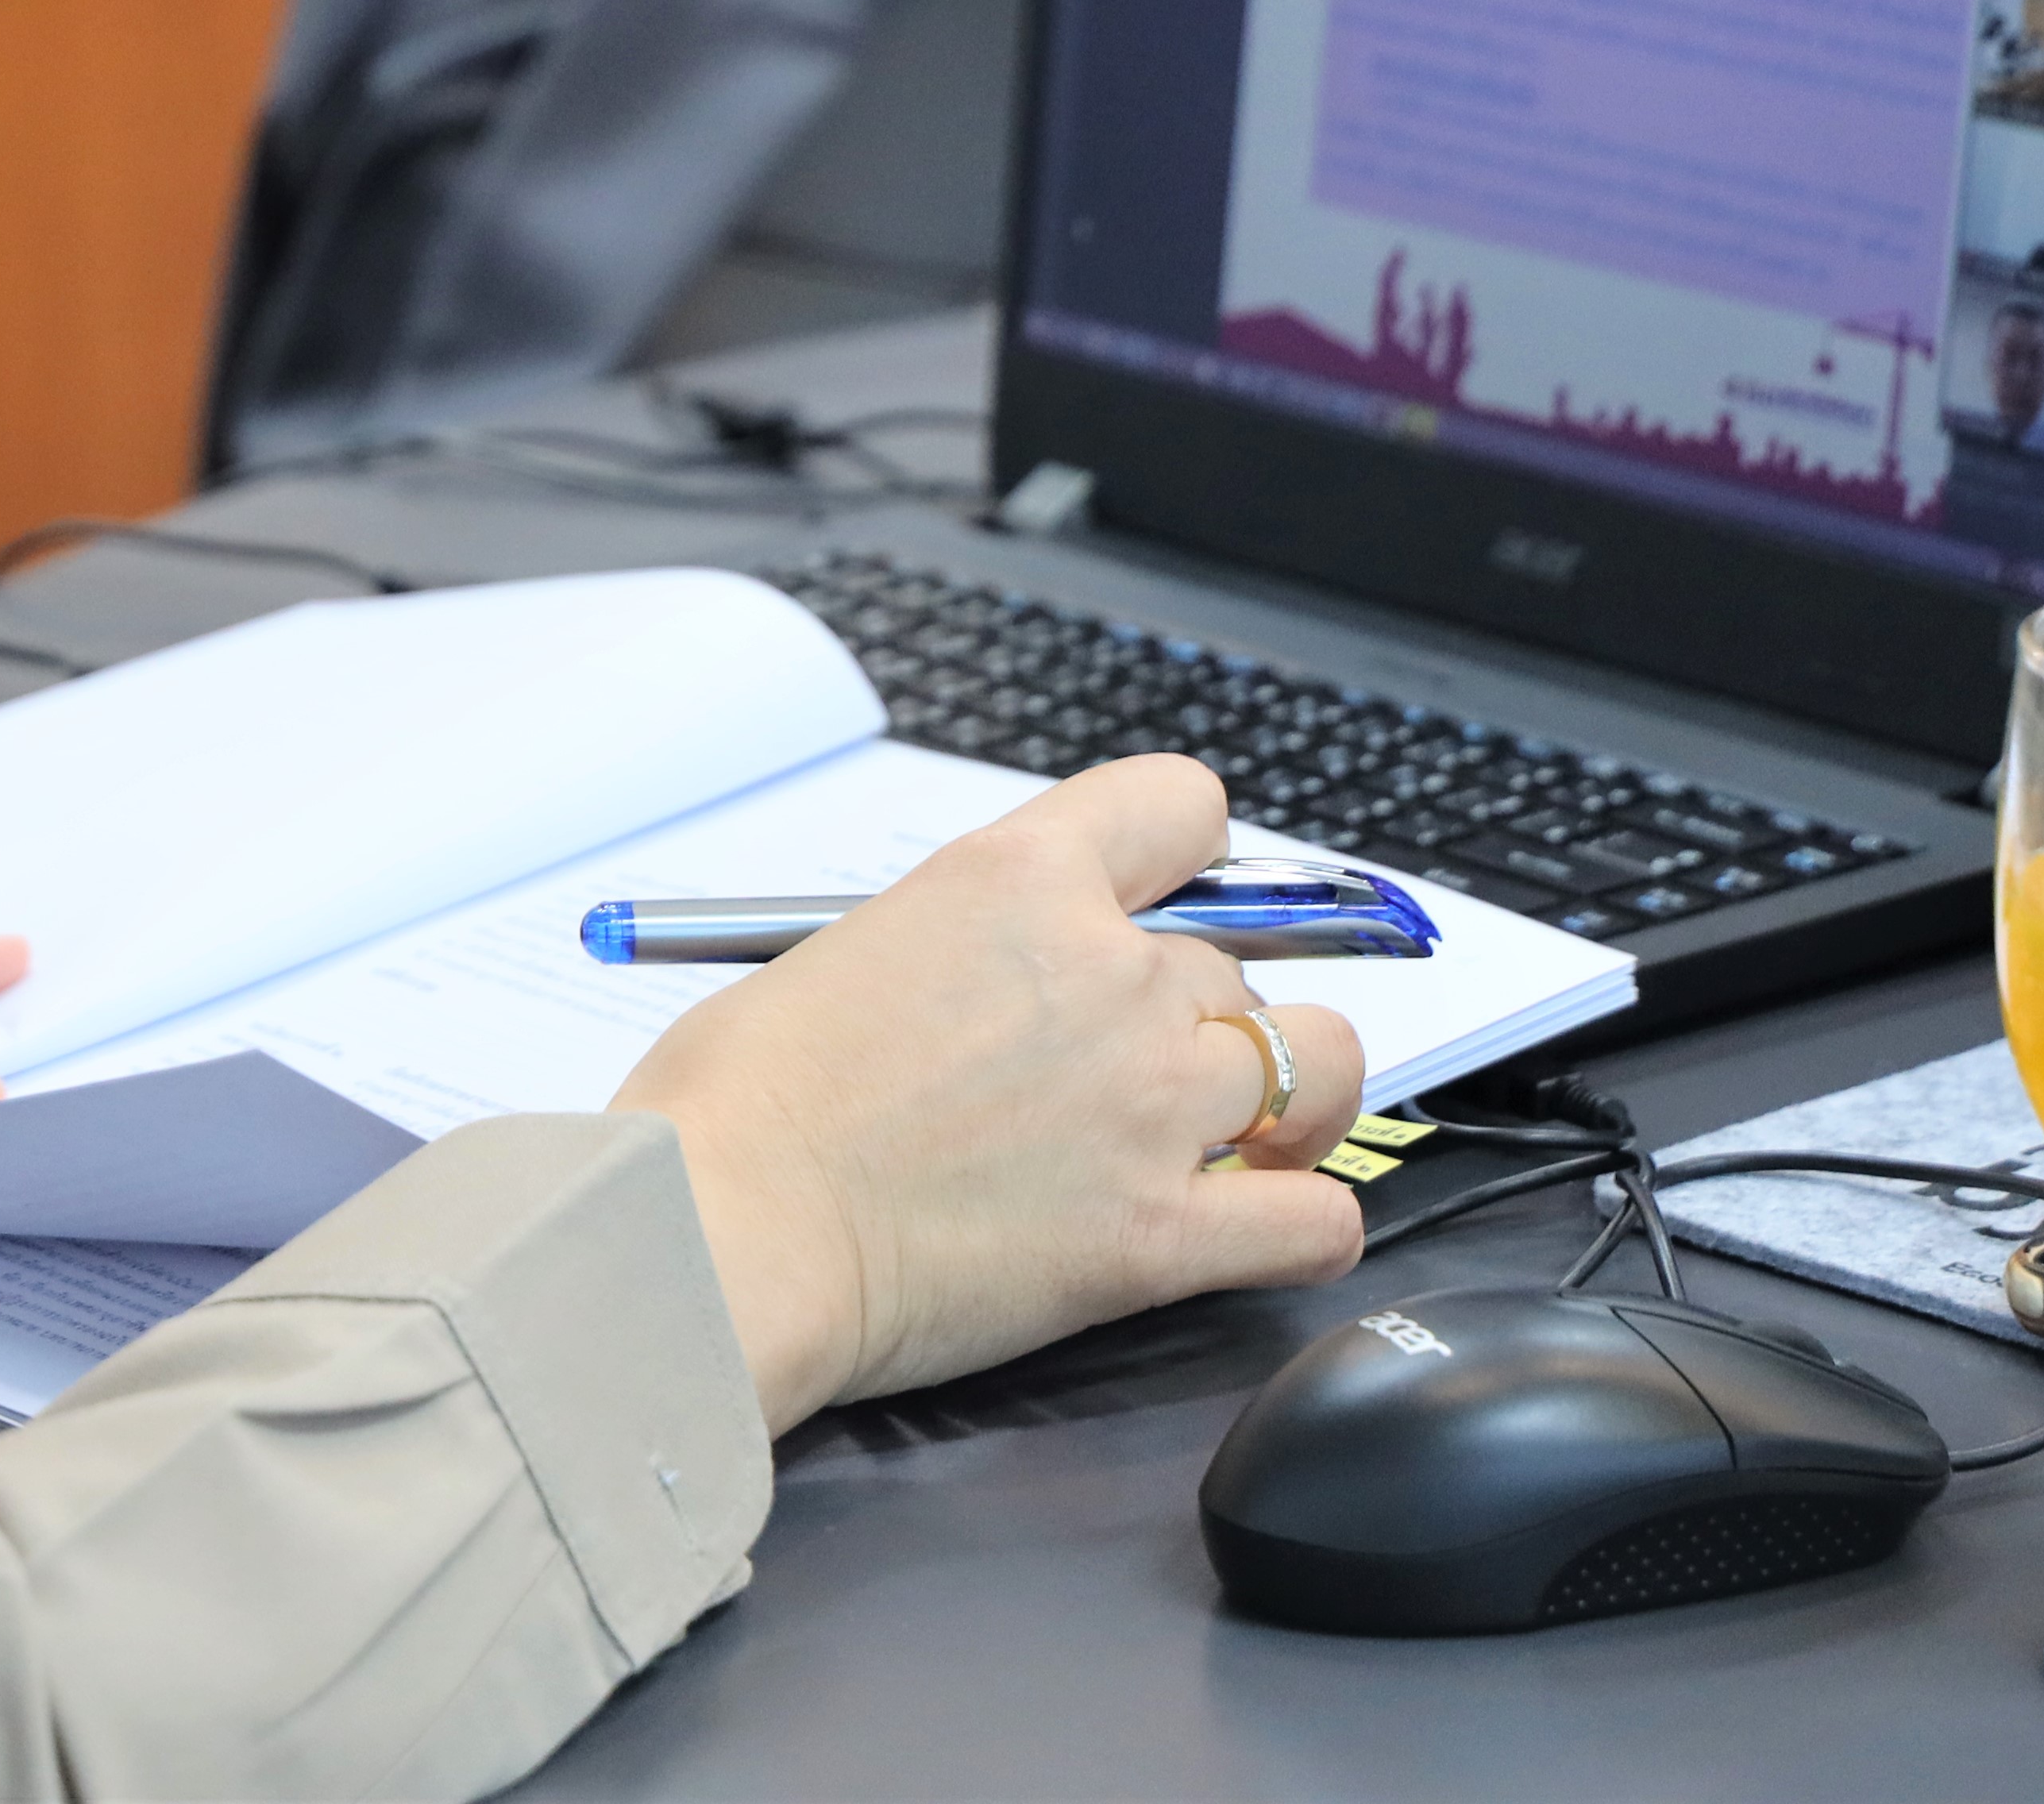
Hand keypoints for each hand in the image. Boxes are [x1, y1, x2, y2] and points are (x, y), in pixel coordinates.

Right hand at [610, 756, 1365, 1429]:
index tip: (1172, 903)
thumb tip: (987, 993)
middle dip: (1191, 1022)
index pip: (1182, 807)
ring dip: (1285, 1105)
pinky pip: (1317, 1220)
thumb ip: (954, 952)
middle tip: (1122, 1080)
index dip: (1189, 858)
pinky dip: (1306, 1224)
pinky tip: (1260, 1226)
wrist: (726, 1235)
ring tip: (1240, 1143)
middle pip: (1233, 969)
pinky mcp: (1162, 1236)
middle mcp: (1109, 976)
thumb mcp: (842, 955)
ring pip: (1317, 1070)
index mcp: (1017, 880)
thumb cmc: (739, 1108)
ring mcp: (1150, 1103)